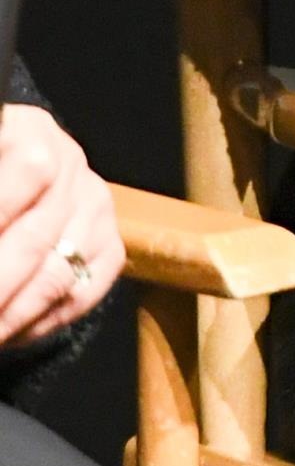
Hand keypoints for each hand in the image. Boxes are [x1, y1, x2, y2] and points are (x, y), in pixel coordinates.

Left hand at [0, 105, 123, 346]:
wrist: (18, 168)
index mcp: (30, 131)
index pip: (29, 170)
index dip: (1, 214)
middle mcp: (72, 164)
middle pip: (36, 238)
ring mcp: (97, 205)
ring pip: (58, 276)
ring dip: (13, 315)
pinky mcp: (113, 243)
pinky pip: (83, 294)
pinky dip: (41, 323)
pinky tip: (10, 335)